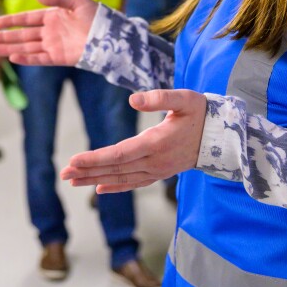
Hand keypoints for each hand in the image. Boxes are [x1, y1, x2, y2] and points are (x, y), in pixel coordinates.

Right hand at [0, 0, 97, 67]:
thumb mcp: (77, 2)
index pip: (27, 19)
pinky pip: (39, 58)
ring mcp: (53, 45)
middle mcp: (50, 32)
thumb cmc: (97, 16)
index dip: (11, 20)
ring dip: (9, 48)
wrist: (111, 36)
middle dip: (3, 37)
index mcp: (53, 17)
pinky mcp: (59, 58)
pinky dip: (26, 59)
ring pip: (26, 47)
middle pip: (22, 35)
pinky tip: (12, 57)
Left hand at [60, 88, 207, 193]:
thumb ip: (159, 97)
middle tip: (64, 173)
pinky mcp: (159, 173)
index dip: (96, 158)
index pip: (119, 154)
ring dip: (95, 179)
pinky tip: (98, 188)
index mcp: (156, 143)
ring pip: (121, 178)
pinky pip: (133, 183)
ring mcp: (157, 170)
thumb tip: (134, 100)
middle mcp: (154, 161)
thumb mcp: (184, 98)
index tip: (74, 160)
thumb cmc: (201, 112)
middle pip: (115, 168)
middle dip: (88, 171)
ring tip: (72, 180)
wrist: (222, 136)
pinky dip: (115, 187)